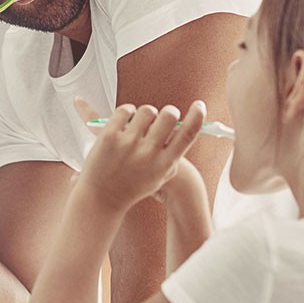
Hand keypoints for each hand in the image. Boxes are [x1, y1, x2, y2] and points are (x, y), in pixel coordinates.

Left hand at [70, 99, 206, 209]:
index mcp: (164, 163)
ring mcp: (128, 144)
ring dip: (146, 112)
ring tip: (141, 122)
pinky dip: (127, 111)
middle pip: (168, 116)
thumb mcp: (161, 175)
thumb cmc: (134, 185)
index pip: (187, 134)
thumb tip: (185, 126)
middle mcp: (148, 153)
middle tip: (164, 115)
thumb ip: (172, 153)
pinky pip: (124, 111)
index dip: (197, 117)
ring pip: (147, 110)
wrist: (104, 197)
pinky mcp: (109, 136)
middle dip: (169, 112)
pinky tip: (126, 119)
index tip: (199, 105)